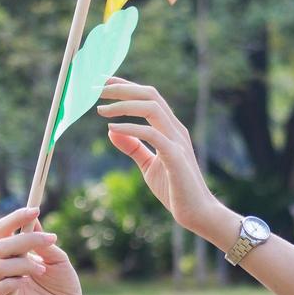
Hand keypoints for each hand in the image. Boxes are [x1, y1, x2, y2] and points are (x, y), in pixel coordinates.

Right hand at [0, 206, 85, 294]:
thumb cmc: (64, 285)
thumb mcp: (57, 258)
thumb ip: (42, 242)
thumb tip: (32, 220)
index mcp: (16, 253)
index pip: (4, 230)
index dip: (16, 217)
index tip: (36, 210)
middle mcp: (6, 267)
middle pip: (1, 245)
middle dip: (25, 240)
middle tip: (51, 241)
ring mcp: (3, 286)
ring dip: (23, 264)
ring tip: (44, 270)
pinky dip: (8, 284)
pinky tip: (24, 284)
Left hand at [96, 78, 221, 232]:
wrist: (197, 212)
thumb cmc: (175, 189)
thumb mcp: (148, 165)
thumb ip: (133, 147)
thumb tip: (111, 130)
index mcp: (170, 129)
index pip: (148, 97)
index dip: (126, 86)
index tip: (103, 82)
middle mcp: (176, 129)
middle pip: (150, 94)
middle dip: (122, 88)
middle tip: (97, 88)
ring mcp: (177, 141)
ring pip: (152, 107)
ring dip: (124, 104)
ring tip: (101, 109)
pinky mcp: (175, 157)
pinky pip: (152, 134)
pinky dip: (130, 128)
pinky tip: (112, 128)